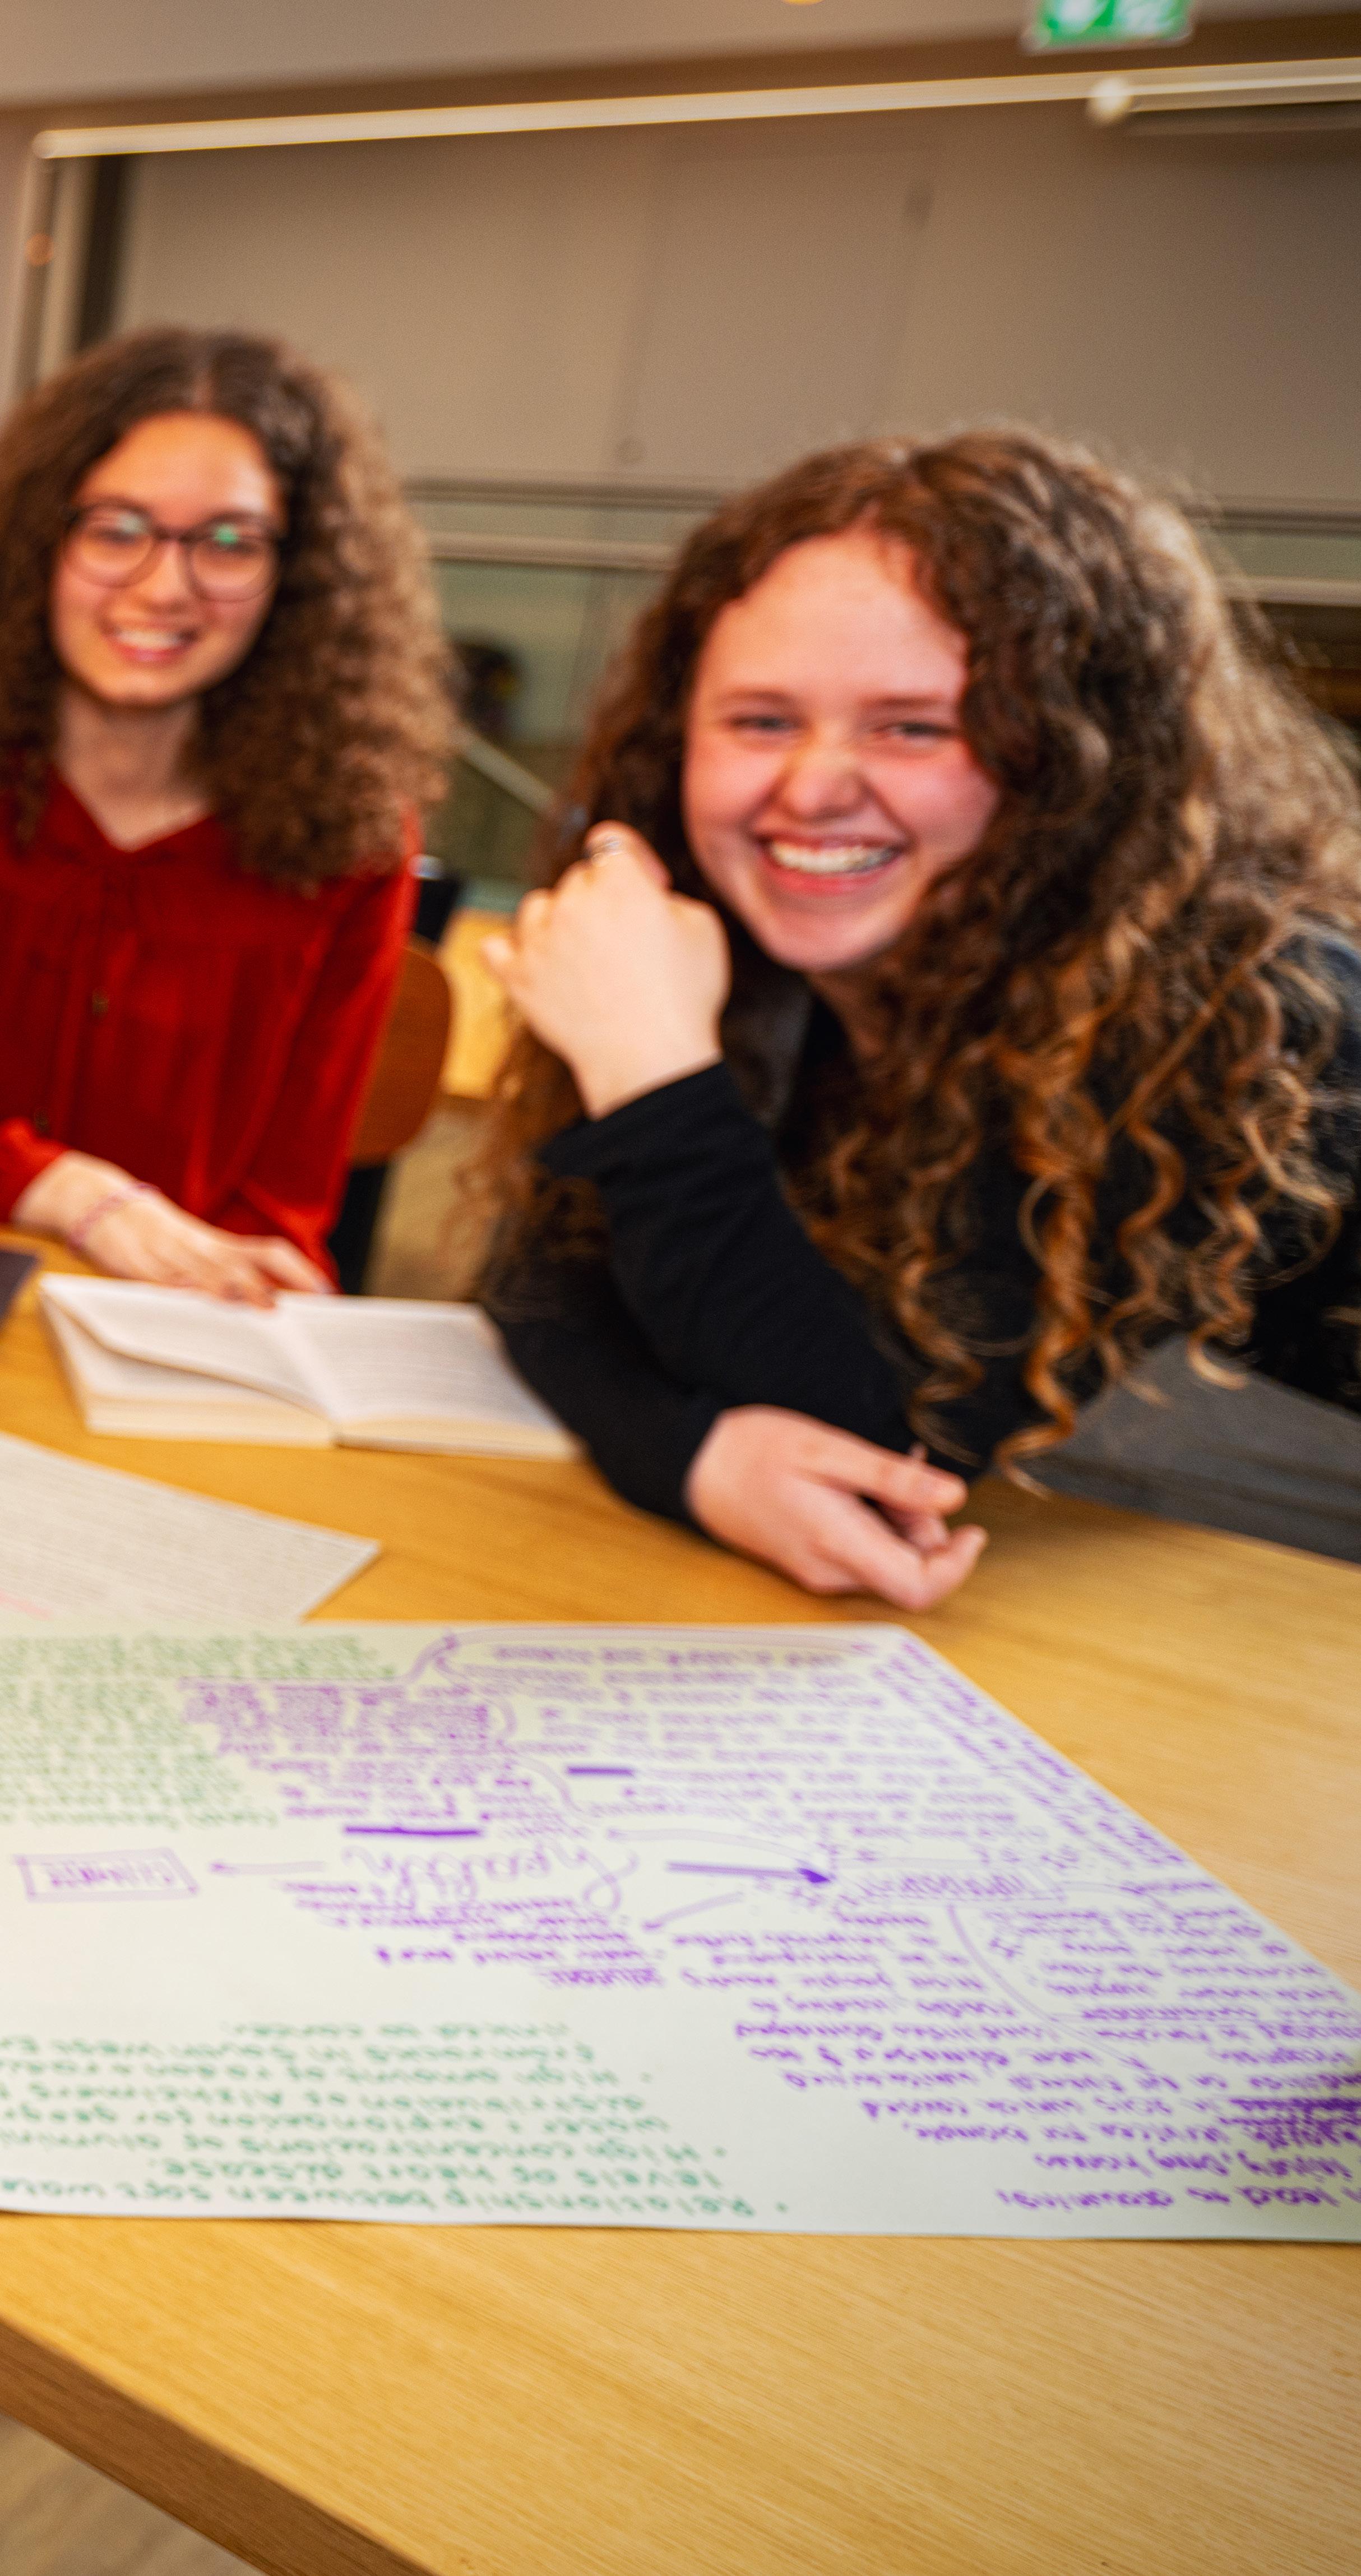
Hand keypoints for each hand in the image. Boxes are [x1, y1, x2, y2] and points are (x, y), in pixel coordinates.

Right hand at [13, 1154, 331, 1304]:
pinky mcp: (134, 1266)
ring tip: (253, 1310)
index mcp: (218, 1244)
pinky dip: (174, 1293)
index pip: (269, 1253)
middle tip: (289, 1312)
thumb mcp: (200, 1247)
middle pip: (240, 1267)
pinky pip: (156, 1282)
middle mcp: (199, 1248)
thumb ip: (234, 1269)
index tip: (325, 1294)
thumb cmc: (161, 1237)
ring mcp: (167, 1257)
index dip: (298, 1272)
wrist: (104, 1206)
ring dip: (230, 1292)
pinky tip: (189, 1305)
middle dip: (265, 1289)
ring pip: (202, 1275)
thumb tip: (280, 1300)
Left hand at [482, 826, 729, 1115]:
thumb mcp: (703, 926)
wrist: (650, 1059)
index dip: (632, 862)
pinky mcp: (518, 977)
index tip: (647, 888)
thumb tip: (646, 895)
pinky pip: (494, 946)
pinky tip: (532, 960)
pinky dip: (510, 950)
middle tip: (626, 939)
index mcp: (619, 880)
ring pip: (537, 907)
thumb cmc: (683, 998)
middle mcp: (573, 901)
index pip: (609, 842)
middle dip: (600, 901)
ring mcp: (540, 939)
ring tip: (584, 955)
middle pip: (577, 879)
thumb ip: (668, 896)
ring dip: (557, 921)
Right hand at [685, 1407, 987, 1609]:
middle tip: (905, 1471)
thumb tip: (955, 1497)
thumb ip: (894, 1479)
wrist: (692, 1466)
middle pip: (908, 1569)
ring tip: (876, 1471)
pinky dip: (876, 1522)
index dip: (957, 1566)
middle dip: (924, 1524)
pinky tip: (860, 1484)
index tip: (972, 1529)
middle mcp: (831, 1571)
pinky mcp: (810, 1561)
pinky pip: (862, 1551)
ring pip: (887, 1559)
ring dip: (900, 1520)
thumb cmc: (753, 1451)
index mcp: (839, 1545)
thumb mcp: (830, 1451)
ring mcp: (818, 1571)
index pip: (919, 1589)